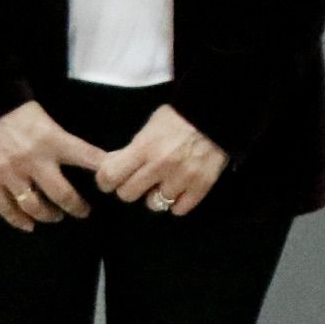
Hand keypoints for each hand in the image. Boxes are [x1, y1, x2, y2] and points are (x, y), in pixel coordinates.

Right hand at [0, 102, 105, 232]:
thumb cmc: (15, 109)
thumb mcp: (46, 118)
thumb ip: (61, 139)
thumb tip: (85, 156)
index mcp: (53, 140)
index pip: (88, 158)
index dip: (105, 171)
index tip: (113, 182)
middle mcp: (34, 161)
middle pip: (63, 195)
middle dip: (77, 207)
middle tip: (84, 211)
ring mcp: (10, 174)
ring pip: (35, 207)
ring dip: (50, 215)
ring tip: (57, 216)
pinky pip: (6, 209)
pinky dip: (19, 221)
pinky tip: (29, 225)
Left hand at [94, 104, 229, 217]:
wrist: (218, 114)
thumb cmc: (179, 117)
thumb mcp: (149, 127)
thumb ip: (131, 150)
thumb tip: (109, 166)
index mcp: (145, 147)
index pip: (109, 177)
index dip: (107, 180)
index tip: (112, 178)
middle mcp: (160, 165)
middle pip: (127, 194)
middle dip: (130, 187)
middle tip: (140, 178)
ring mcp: (182, 178)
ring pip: (154, 205)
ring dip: (156, 195)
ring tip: (164, 181)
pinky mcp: (201, 186)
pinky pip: (178, 210)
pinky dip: (178, 201)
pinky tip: (180, 188)